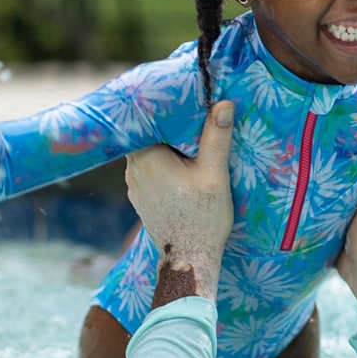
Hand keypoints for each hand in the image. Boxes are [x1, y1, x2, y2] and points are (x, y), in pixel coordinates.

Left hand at [125, 101, 235, 301]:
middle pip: (146, 135)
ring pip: (146, 152)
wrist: (189, 260)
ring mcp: (134, 185)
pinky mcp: (140, 197)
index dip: (162, 107)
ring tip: (187, 136)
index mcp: (147, 158)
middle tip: (188, 113)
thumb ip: (216, 138)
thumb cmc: (203, 219)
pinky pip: (148, 169)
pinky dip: (161, 162)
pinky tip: (180, 162)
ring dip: (164, 144)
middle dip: (166, 125)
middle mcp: (133, 170)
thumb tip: (223, 104)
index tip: (179, 97)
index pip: (145, 120)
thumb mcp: (214, 175)